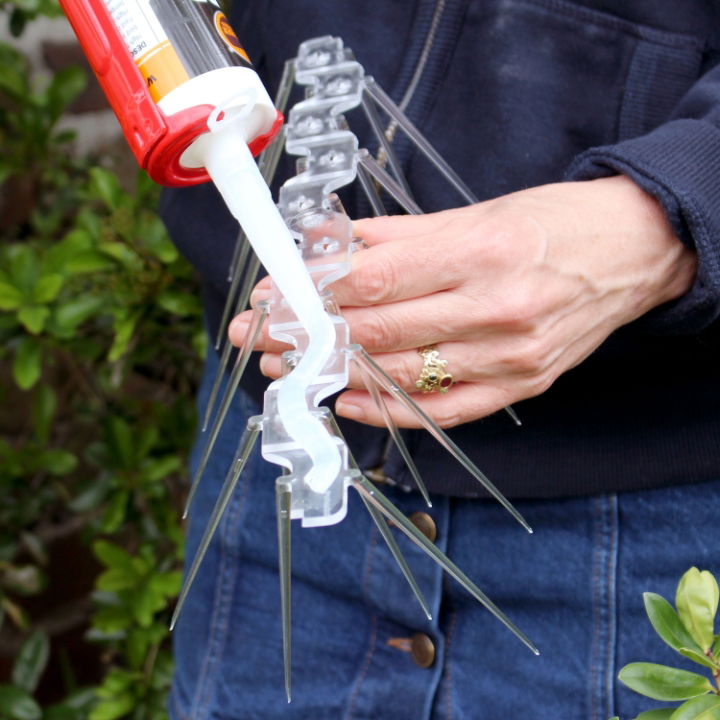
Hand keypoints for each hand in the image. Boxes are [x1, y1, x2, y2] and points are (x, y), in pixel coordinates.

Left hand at [229, 176, 695, 427]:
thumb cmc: (553, 224)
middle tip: (260, 337)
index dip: (311, 292)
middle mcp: (496, 310)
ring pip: (403, 376)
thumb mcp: (476, 214)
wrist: (632, 252)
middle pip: (379, 331)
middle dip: (308, 336)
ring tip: (291, 368)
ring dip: (336, 374)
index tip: (269, 297)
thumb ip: (398, 237)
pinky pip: (444, 410)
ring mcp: (510, 357)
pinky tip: (348, 402)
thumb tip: (329, 248)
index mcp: (481, 252)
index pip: (373, 279)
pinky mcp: (520, 387)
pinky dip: (390, 411)